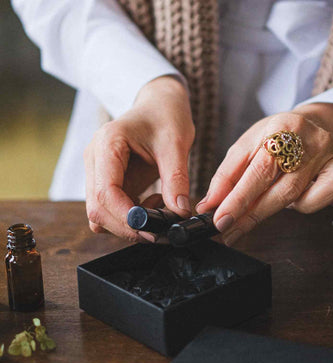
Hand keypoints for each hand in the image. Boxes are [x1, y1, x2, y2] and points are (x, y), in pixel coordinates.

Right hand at [83, 76, 194, 241]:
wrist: (159, 104)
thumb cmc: (166, 116)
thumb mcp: (176, 144)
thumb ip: (176, 179)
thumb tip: (179, 213)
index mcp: (107, 144)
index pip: (105, 192)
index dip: (126, 217)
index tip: (152, 228)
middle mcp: (95, 159)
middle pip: (97, 208)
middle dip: (128, 226)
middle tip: (160, 230)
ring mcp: (97, 172)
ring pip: (101, 213)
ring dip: (129, 224)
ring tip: (160, 208)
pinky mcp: (107, 182)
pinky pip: (111, 210)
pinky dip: (130, 218)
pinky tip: (153, 205)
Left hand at [196, 103, 332, 244]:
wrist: (313, 124)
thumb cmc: (276, 139)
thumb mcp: (246, 147)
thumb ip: (227, 176)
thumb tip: (208, 206)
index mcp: (282, 129)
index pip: (258, 170)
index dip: (238, 200)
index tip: (220, 222)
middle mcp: (312, 142)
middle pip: (285, 189)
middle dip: (254, 215)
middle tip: (231, 232)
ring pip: (322, 194)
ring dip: (300, 207)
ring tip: (287, 201)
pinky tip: (326, 199)